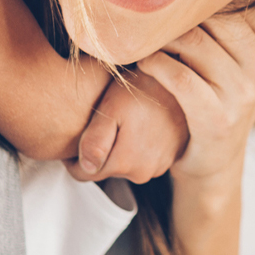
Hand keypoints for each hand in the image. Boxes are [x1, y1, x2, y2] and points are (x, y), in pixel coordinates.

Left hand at [66, 67, 188, 182]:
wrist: (180, 81)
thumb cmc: (143, 88)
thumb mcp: (111, 108)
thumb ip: (94, 141)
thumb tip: (84, 167)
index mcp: (124, 162)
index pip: (83, 173)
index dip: (73, 157)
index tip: (76, 135)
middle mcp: (142, 172)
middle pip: (104, 169)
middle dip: (98, 151)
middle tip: (102, 121)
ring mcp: (157, 167)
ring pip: (123, 165)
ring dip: (118, 148)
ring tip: (122, 120)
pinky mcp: (168, 160)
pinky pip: (140, 159)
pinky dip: (135, 146)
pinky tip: (138, 124)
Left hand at [135, 6, 254, 190]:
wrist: (214, 160)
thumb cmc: (215, 92)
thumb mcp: (232, 52)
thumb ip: (224, 14)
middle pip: (210, 16)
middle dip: (174, 12)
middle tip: (146, 10)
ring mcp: (245, 93)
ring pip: (191, 42)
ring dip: (159, 37)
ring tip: (142, 36)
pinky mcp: (218, 118)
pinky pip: (177, 76)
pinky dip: (153, 64)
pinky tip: (142, 62)